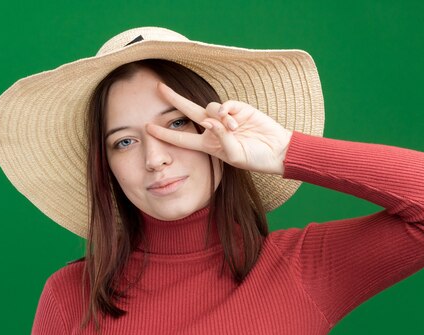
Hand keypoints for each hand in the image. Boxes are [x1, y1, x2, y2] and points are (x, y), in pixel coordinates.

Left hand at [146, 82, 292, 174]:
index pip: (182, 139)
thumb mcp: (234, 156)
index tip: (147, 128)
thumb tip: (210, 121)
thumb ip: (221, 139)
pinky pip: (225, 105)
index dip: (165, 134)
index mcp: (208, 145)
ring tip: (233, 129)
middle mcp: (213, 130)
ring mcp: (225, 118)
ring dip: (218, 117)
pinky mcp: (238, 109)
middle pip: (189, 112)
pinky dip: (227, 112)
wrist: (276, 150)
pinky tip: (235, 123)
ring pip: (209, 108)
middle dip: (174, 99)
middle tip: (159, 88)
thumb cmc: (254, 158)